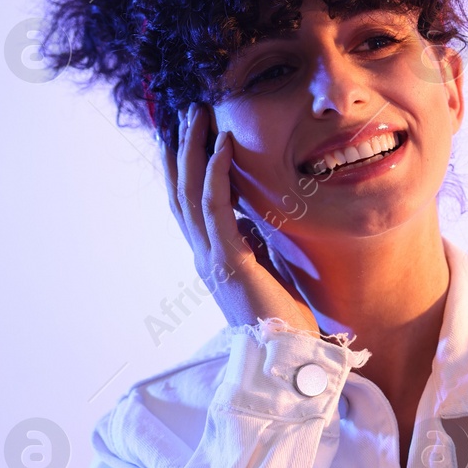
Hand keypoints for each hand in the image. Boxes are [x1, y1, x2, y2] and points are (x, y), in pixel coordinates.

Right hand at [163, 102, 318, 334]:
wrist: (286, 357)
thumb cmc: (282, 320)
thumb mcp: (267, 273)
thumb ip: (254, 247)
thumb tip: (252, 221)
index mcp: (212, 258)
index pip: (189, 204)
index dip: (184, 167)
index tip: (187, 133)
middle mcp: (204, 255)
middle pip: (181, 191)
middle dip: (181, 148)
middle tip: (184, 111)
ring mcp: (212, 257)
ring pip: (191, 191)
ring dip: (194, 149)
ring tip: (197, 114)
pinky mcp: (229, 261)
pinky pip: (216, 207)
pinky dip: (218, 173)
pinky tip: (224, 144)